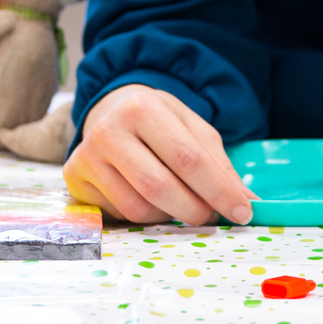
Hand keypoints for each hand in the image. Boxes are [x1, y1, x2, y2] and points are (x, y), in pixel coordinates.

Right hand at [63, 84, 256, 225]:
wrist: (112, 111)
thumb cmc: (160, 123)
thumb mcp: (194, 131)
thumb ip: (219, 166)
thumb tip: (247, 204)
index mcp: (143, 108)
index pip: (188, 158)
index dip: (219, 190)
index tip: (243, 211)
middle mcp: (109, 129)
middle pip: (160, 187)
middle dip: (195, 210)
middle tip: (212, 216)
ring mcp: (87, 155)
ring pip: (139, 208)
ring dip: (170, 216)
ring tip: (180, 202)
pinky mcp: (76, 178)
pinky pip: (120, 214)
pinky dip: (146, 215)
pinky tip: (150, 198)